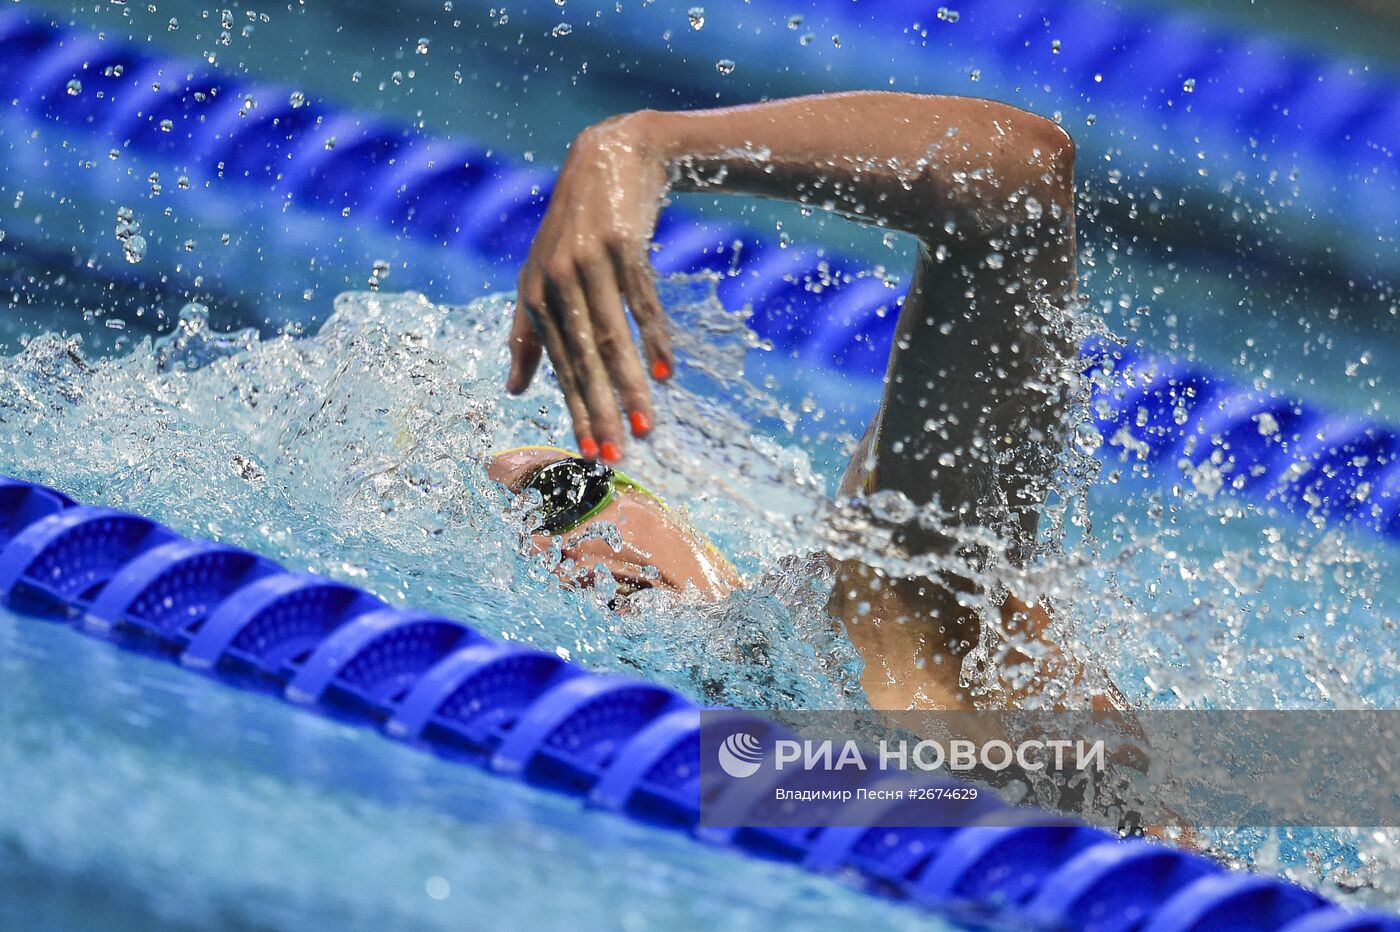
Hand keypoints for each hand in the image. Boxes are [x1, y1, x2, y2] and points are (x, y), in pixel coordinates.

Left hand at [507, 113, 675, 462]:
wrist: (615, 156)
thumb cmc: (576, 227)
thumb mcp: (540, 274)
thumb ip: (526, 333)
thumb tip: (513, 392)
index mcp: (533, 294)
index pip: (558, 366)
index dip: (575, 410)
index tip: (589, 453)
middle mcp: (556, 279)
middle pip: (583, 360)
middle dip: (600, 411)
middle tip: (616, 455)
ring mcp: (589, 261)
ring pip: (612, 337)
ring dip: (629, 387)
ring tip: (646, 426)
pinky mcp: (622, 244)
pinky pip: (641, 301)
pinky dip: (653, 338)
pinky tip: (665, 373)